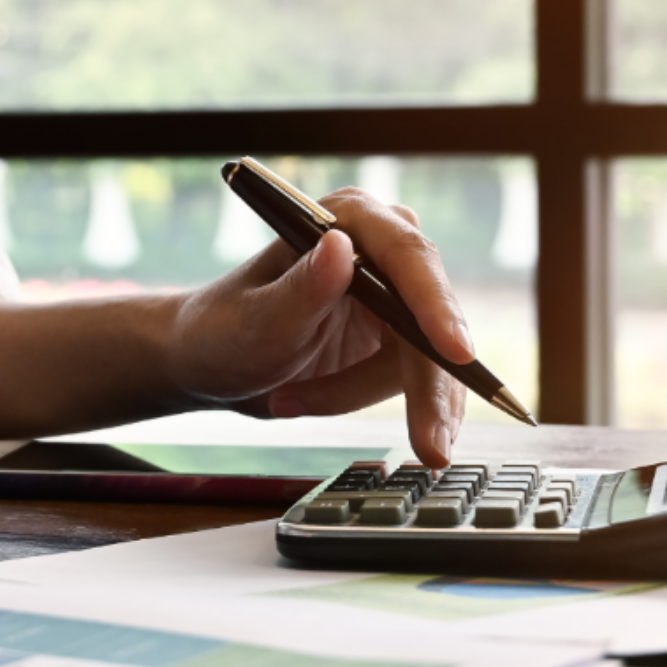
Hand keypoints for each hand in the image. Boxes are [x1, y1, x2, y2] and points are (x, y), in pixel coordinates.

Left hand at [168, 188, 470, 465]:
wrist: (210, 364)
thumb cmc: (222, 331)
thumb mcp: (256, 320)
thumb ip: (301, 289)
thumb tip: (341, 247)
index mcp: (345, 220)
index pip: (407, 257)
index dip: (436, 305)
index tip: (455, 352)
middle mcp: (379, 248)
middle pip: (431, 318)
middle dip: (427, 386)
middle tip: (430, 447)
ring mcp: (393, 294)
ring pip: (426, 359)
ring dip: (363, 394)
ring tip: (293, 401)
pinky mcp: (397, 336)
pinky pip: (418, 380)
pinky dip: (383, 407)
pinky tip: (323, 407)